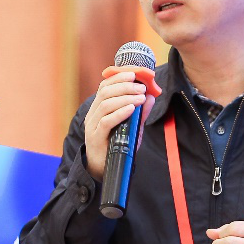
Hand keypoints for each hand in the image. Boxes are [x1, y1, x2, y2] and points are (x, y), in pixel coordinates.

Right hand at [84, 67, 155, 181]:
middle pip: (105, 92)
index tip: (134, 74)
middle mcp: (93, 114)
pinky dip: (119, 113)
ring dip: (124, 98)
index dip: (118, 77)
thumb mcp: (131, 127)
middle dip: (125, 86)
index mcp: (98, 108)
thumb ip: (140, 113)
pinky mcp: (95, 137)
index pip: (104, 86)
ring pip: (105, 105)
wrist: (104, 169)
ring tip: (140, 97)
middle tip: (141, 87)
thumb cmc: (116, 146)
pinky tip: (131, 109)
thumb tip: (151, 96)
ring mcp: (92, 126)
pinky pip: (106, 122)